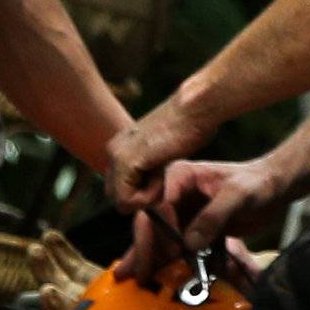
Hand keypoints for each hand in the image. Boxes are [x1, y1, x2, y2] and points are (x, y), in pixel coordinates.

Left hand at [105, 89, 209, 213]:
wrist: (197, 106)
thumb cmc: (192, 124)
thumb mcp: (163, 147)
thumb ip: (149, 164)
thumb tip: (147, 185)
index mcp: (120, 146)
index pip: (119, 187)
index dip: (143, 191)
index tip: (162, 173)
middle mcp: (113, 150)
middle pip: (116, 197)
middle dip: (141, 197)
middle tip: (163, 176)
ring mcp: (116, 155)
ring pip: (122, 202)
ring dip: (147, 197)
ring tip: (164, 171)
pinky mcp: (126, 161)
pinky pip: (128, 200)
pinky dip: (150, 195)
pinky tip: (163, 172)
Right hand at [116, 177, 270, 282]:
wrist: (277, 188)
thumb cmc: (259, 182)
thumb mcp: (239, 194)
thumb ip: (214, 215)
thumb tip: (188, 244)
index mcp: (180, 176)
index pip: (158, 205)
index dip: (160, 229)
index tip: (173, 251)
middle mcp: (175, 194)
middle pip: (151, 223)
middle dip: (144, 248)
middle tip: (141, 275)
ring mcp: (182, 213)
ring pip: (158, 238)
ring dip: (149, 259)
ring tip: (136, 281)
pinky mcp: (192, 229)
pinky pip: (175, 248)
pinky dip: (167, 263)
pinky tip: (155, 278)